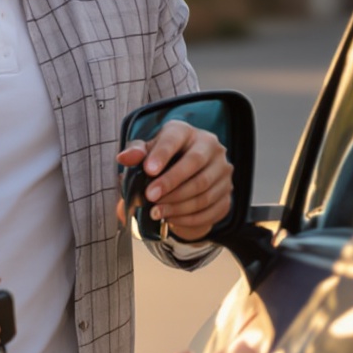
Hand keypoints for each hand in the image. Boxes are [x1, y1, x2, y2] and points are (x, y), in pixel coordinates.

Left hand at [116, 120, 232, 241]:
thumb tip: (124, 158)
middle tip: (150, 197)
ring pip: (203, 190)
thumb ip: (136, 153)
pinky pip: (211, 210)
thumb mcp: (147, 153)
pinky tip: (171, 219)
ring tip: (156, 212)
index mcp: (187, 133)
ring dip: (177, 205)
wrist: (187, 177)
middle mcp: (211, 147)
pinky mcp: (227, 194)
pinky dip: (189, 218)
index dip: (162, 154)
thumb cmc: (163, 160)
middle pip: (194, 164)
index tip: (148, 170)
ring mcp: (223, 171)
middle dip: (170, 183)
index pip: (175, 138)